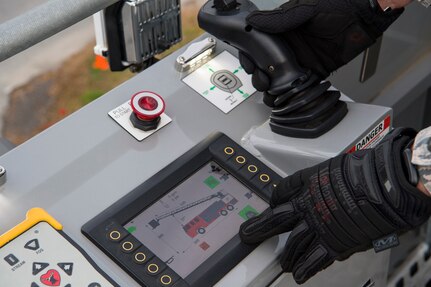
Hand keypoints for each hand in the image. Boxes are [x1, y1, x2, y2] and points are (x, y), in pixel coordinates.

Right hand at [239, 0, 404, 93]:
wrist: (365, 16)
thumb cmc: (340, 5)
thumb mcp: (306, 9)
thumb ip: (280, 19)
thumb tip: (254, 20)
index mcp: (282, 30)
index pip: (258, 45)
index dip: (250, 57)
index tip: (249, 65)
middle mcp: (289, 47)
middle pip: (266, 66)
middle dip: (261, 77)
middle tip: (263, 82)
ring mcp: (301, 59)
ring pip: (281, 78)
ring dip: (274, 88)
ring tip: (273, 94)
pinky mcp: (315, 70)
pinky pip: (301, 85)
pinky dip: (294, 93)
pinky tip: (289, 97)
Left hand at [239, 128, 430, 283]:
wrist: (384, 185)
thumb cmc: (361, 172)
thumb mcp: (328, 167)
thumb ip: (313, 180)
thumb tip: (303, 186)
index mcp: (305, 186)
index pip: (280, 194)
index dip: (273, 201)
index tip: (270, 206)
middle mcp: (307, 207)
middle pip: (276, 220)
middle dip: (259, 229)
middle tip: (248, 235)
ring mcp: (318, 226)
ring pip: (294, 244)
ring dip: (287, 254)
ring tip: (283, 262)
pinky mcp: (334, 243)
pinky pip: (315, 259)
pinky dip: (306, 268)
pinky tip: (299, 275)